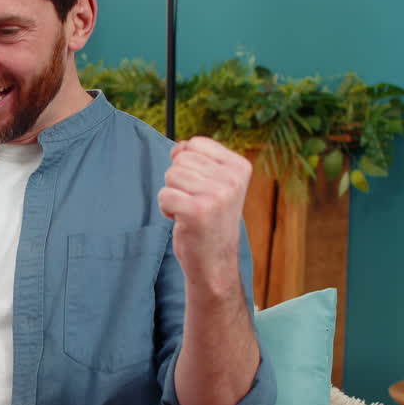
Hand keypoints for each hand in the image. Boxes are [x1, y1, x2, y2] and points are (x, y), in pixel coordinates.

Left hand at [157, 137, 250, 291]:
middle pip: (180, 159)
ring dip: (173, 195)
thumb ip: (198, 160)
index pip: (195, 143)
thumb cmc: (210, 219)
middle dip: (179, 181)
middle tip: (196, 203)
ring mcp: (217, 195)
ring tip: (190, 211)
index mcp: (240, 167)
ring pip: (170, 175)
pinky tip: (183, 221)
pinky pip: (164, 195)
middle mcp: (232, 179)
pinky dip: (167, 209)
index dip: (189, 165)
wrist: (215, 261)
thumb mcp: (214, 183)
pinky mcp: (197, 211)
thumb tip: (178, 146)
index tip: (202, 187)